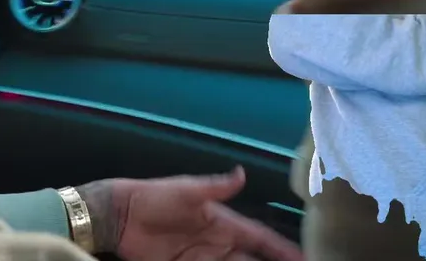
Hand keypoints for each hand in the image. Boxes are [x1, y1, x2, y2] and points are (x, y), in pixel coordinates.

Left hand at [80, 167, 302, 260]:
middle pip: (253, 260)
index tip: (305, 257)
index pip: (261, 238)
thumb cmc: (153, 197)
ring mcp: (203, 259)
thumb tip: (241, 173)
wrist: (119, 216)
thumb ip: (214, 187)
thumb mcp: (186, 190)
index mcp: (223, 222)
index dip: (283, 248)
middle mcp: (218, 244)